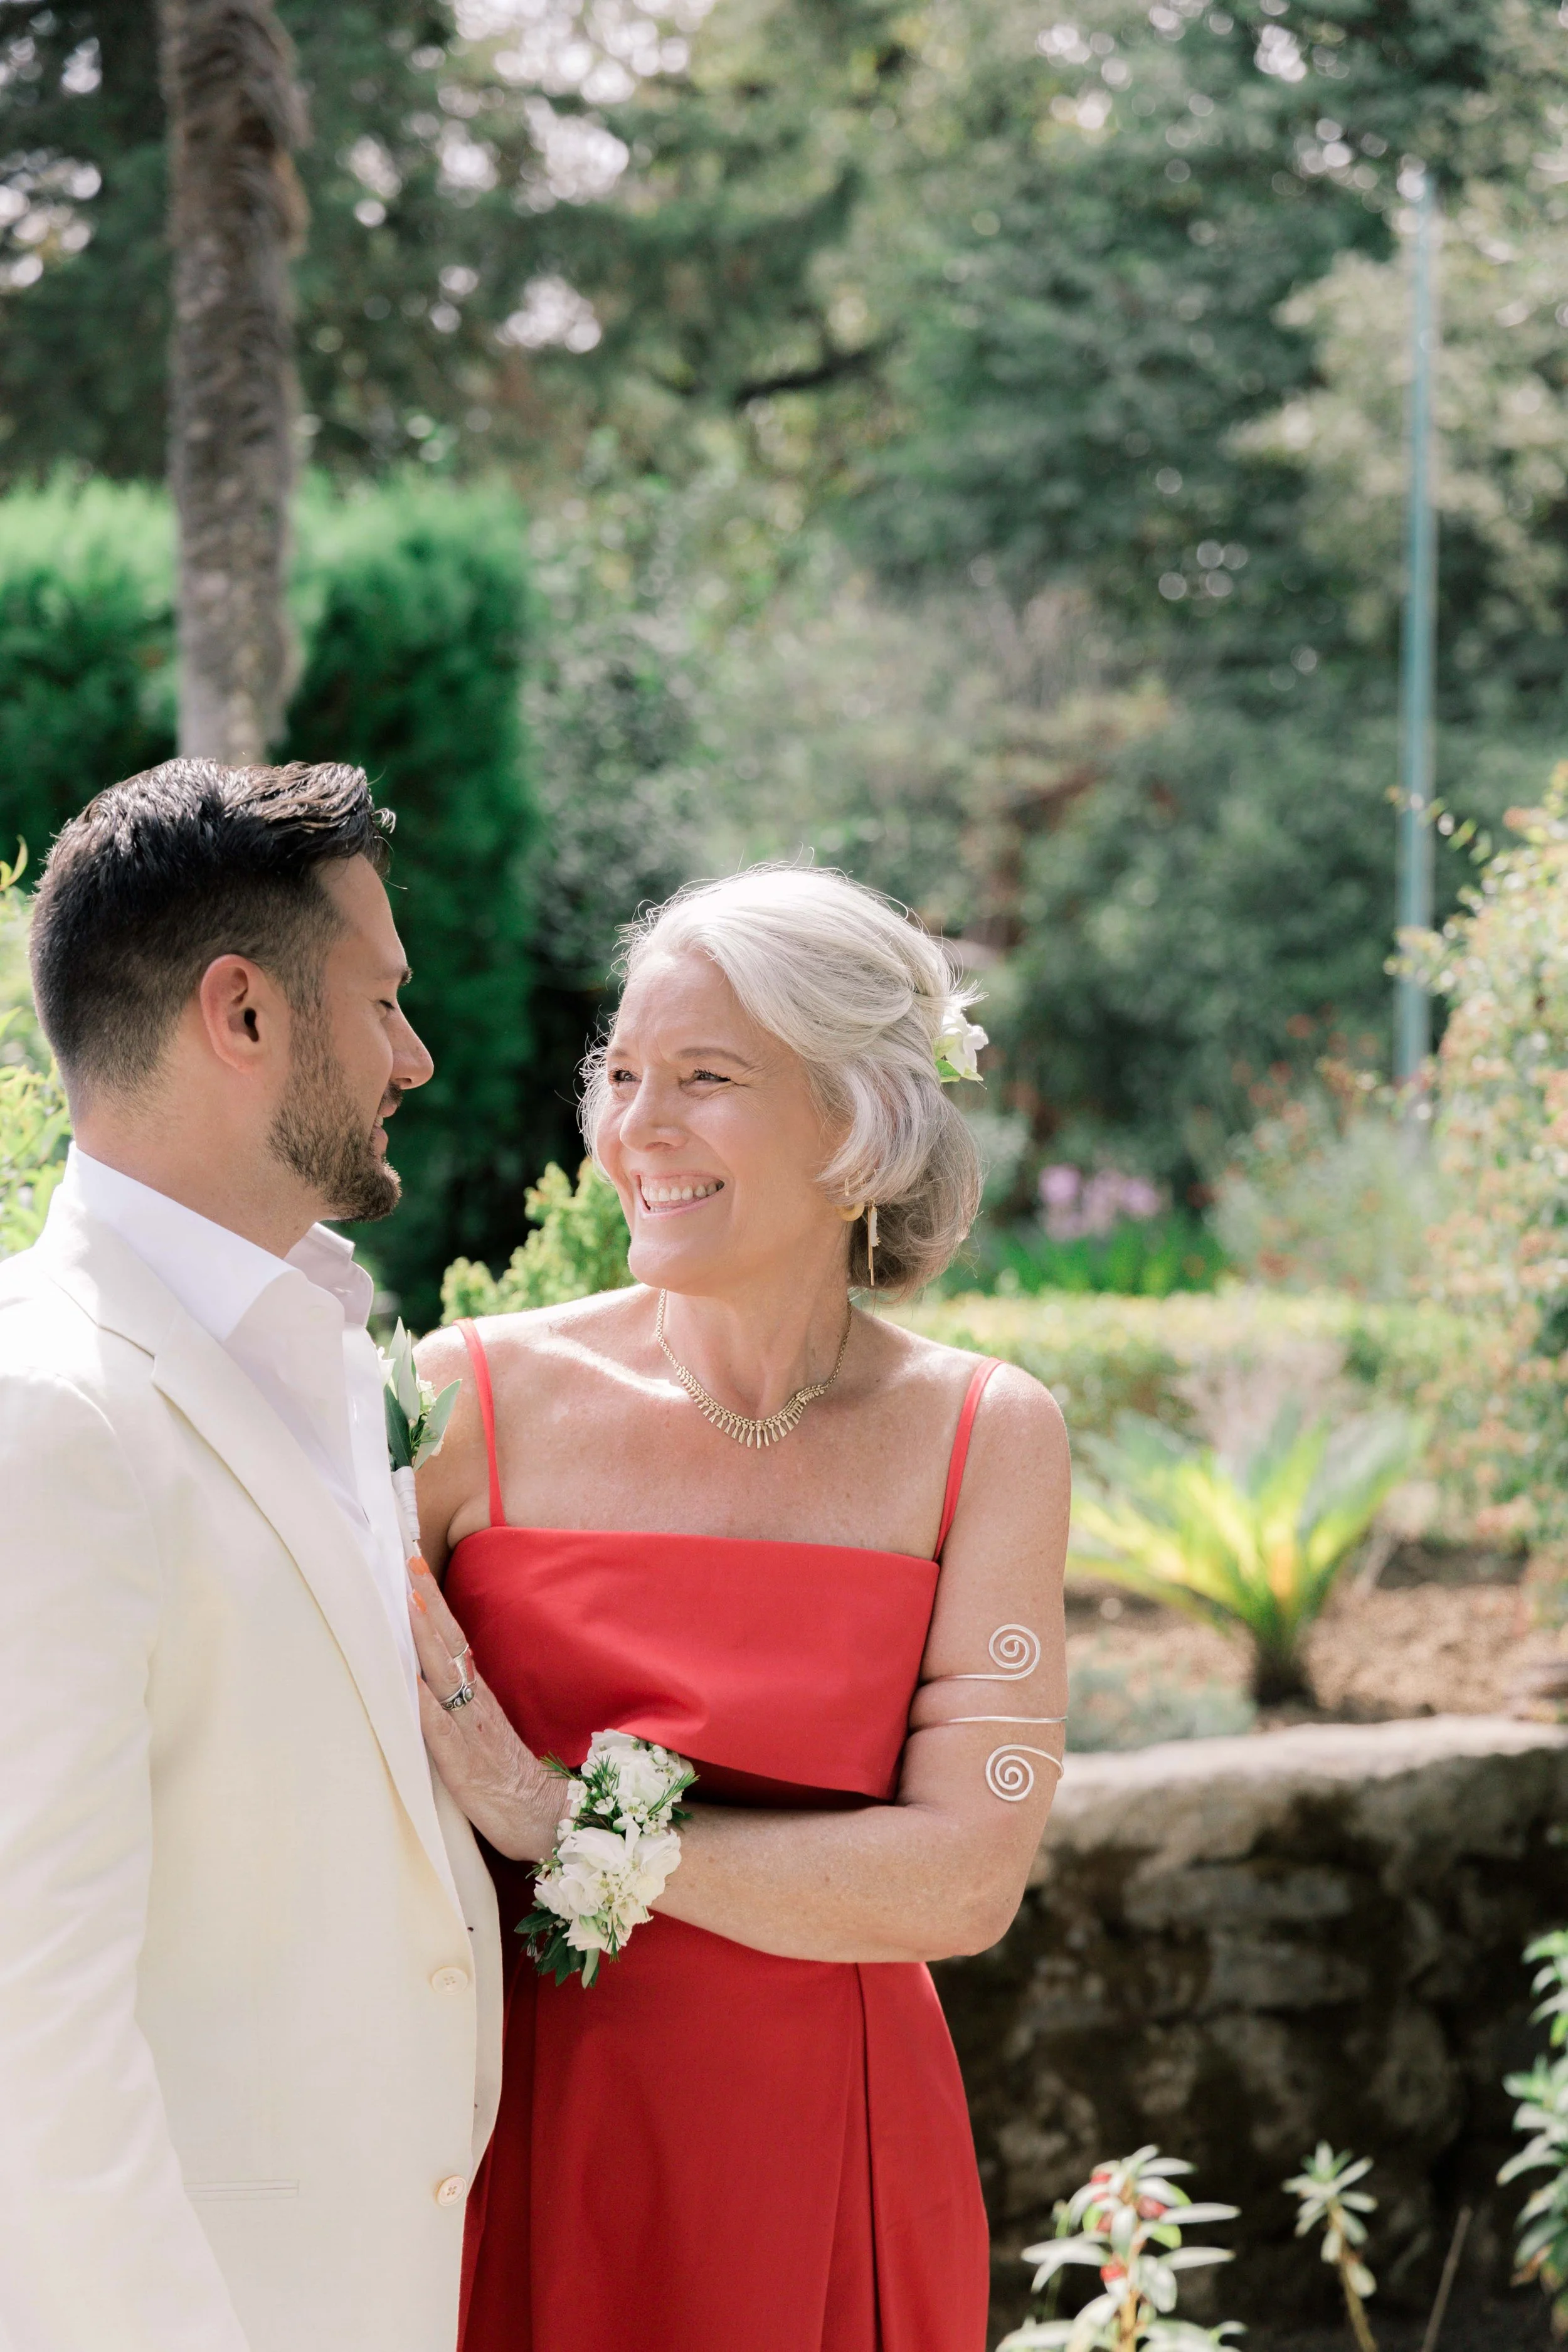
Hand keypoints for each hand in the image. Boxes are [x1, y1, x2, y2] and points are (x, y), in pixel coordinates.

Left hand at [405, 1556, 560, 1861]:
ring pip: (445, 1677)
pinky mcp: (464, 1768)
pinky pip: (442, 1733)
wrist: (550, 1823)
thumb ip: (461, 1709)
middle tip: (407, 1561)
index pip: (453, 1639)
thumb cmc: (510, 1784)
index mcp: (478, 1699)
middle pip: (448, 1644)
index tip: (414, 1565)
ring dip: (425, 1639)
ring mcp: (470, 1734)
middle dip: (426, 1602)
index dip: (433, 1603)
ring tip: (407, 1602)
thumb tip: (427, 1678)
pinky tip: (409, 1684)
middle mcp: (474, 1707)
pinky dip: (426, 1707)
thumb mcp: (485, 1736)